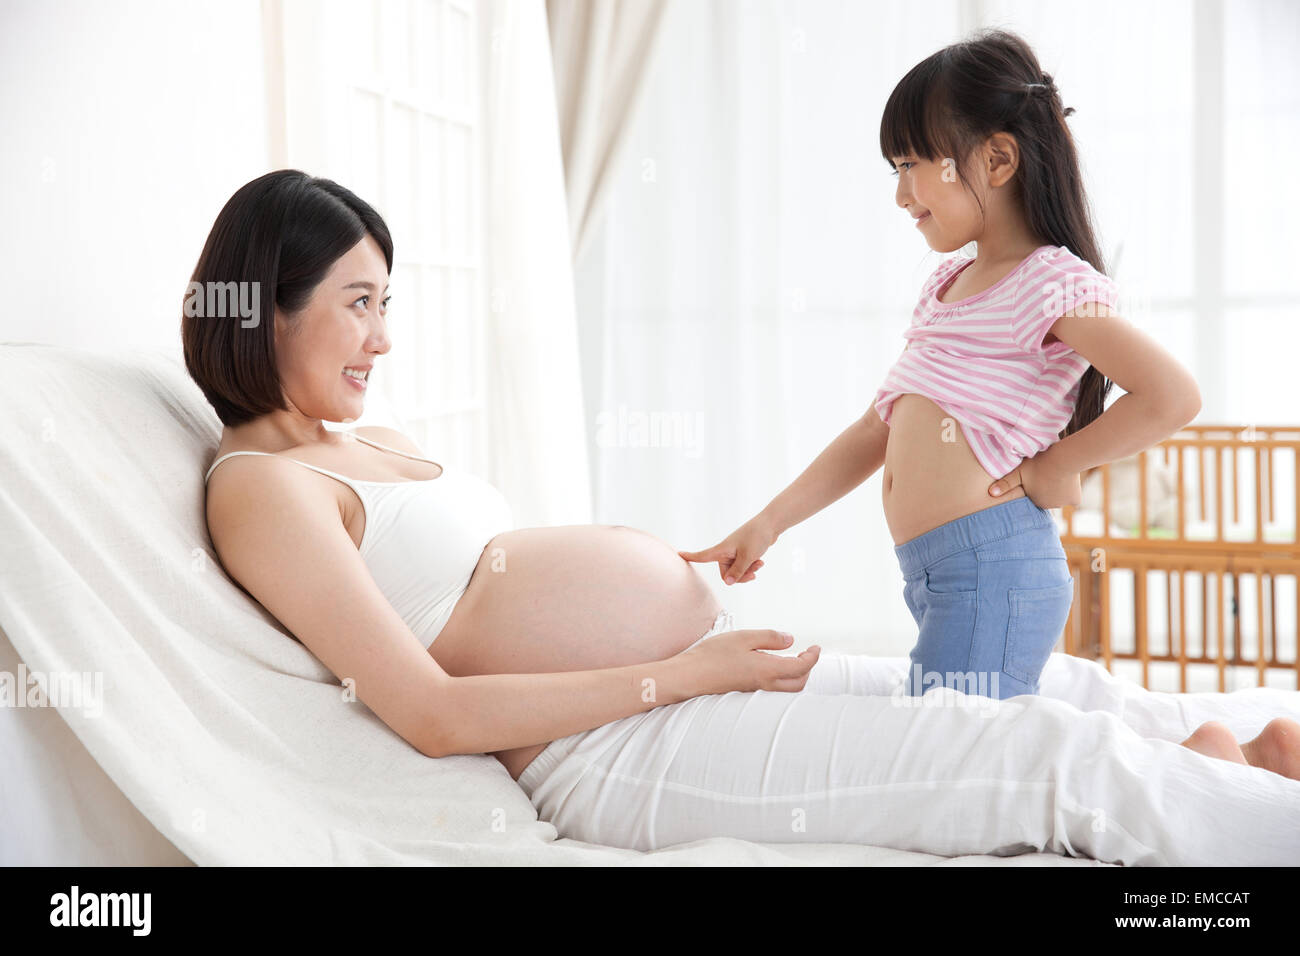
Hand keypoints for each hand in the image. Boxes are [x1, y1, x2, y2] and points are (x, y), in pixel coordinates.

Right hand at [676, 628, 820, 693]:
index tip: (816, 647)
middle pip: (798, 684)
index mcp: (768, 670)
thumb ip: (769, 638)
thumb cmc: (713, 655)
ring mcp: (755, 690)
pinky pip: (773, 689)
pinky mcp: (746, 691)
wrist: (690, 676)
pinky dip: (782, 679)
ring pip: (787, 689)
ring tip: (792, 659)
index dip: (813, 658)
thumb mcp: (743, 638)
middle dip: (807, 669)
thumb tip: (790, 640)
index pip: (801, 668)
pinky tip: (772, 666)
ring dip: (796, 676)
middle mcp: (765, 684)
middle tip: (807, 654)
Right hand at [678, 515, 778, 585]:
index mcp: (722, 550)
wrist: (770, 525)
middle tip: (753, 572)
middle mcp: (726, 552)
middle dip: (740, 576)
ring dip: (748, 571)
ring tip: (759, 564)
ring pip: (737, 571)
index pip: (702, 556)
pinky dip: (751, 566)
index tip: (678, 554)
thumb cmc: (756, 537)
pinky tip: (760, 562)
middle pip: (726, 573)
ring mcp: (734, 552)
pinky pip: (743, 566)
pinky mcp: (743, 552)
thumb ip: (737, 571)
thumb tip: (726, 583)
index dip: (690, 556)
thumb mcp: (747, 557)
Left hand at [988, 449, 1081, 509]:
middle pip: (1046, 498)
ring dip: (1058, 490)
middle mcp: (1047, 507)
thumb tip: (990, 494)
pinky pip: (1073, 498)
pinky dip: (1071, 491)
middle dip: (1046, 489)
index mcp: (1033, 502)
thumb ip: (1005, 484)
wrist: (1062, 460)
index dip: (1035, 485)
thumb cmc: (1038, 464)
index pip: (1034, 495)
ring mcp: (1062, 505)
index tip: (1037, 475)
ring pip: (1059, 497)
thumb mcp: (1018, 472)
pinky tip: (1068, 482)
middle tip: (1046, 474)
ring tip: (1057, 475)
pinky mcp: (1075, 500)